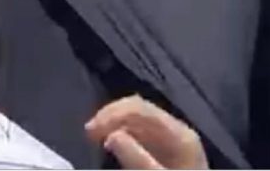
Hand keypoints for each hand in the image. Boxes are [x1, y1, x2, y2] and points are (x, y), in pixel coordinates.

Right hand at [86, 96, 207, 169]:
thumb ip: (138, 160)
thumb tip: (111, 135)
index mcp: (180, 135)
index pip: (140, 108)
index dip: (111, 114)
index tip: (90, 132)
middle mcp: (178, 133)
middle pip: (138, 111)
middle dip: (111, 117)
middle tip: (89, 135)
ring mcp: (174, 143)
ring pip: (138, 121)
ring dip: (115, 126)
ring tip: (97, 140)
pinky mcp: (168, 155)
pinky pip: (142, 136)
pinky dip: (124, 136)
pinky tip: (113, 147)